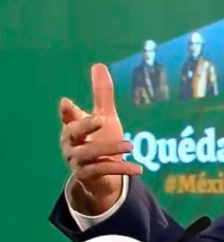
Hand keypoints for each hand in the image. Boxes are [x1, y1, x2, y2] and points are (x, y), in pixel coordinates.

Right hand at [59, 63, 141, 214]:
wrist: (101, 176)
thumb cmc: (100, 140)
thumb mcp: (104, 117)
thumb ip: (101, 94)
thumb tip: (99, 65)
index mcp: (72, 127)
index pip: (68, 116)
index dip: (66, 111)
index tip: (66, 102)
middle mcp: (71, 144)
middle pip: (73, 133)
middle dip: (86, 125)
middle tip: (101, 119)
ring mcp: (77, 161)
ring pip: (90, 153)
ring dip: (110, 148)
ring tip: (129, 146)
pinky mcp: (88, 176)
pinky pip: (104, 171)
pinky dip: (121, 168)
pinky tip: (139, 168)